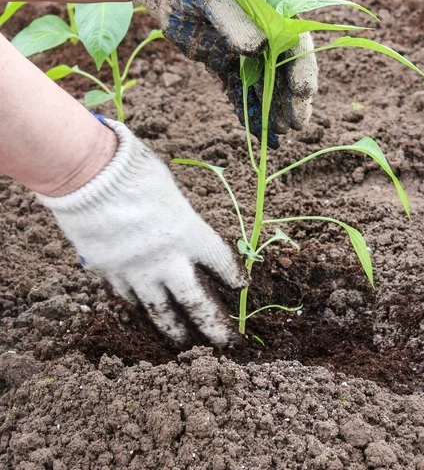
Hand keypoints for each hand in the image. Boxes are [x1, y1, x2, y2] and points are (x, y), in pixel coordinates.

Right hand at [37, 119, 247, 346]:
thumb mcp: (171, 192)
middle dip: (215, 326)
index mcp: (189, 234)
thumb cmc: (134, 172)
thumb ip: (181, 218)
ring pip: (160, 311)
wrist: (88, 177)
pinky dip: (139, 309)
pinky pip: (129, 298)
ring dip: (175, 330)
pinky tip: (145, 318)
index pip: (220, 263)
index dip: (233, 276)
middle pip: (196, 302)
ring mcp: (137, 271)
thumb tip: (182, 231)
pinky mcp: (110, 273)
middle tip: (228, 343)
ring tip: (185, 345)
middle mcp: (167, 259)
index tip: (241, 287)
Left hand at [129, 0, 317, 146]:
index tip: (304, 94)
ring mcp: (242, 48)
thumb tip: (257, 48)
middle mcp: (262, 31)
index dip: (302, 69)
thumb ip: (234, 18)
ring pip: (262, 83)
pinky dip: (244, 108)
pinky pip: (237, 89)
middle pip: (283, 68)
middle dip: (290, 97)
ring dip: (270, 108)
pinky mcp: (222, 61)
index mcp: (271, 8)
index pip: (296, 41)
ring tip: (276, 134)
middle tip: (294, 125)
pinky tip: (254, 129)